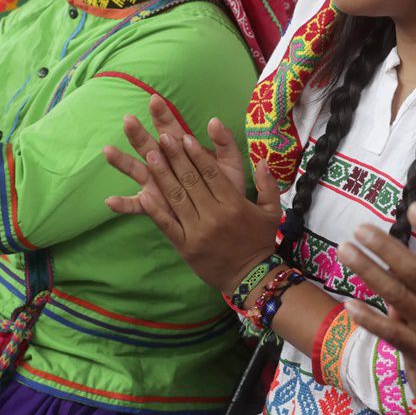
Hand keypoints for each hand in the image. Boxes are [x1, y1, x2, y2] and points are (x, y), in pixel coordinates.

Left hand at [103, 95, 281, 293]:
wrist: (250, 277)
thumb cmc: (260, 240)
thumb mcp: (272, 211)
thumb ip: (268, 184)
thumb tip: (263, 160)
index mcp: (234, 205)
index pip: (212, 174)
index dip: (197, 154)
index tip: (185, 137)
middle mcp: (215, 216)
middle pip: (191, 181)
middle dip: (175, 157)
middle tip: (162, 138)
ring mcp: (198, 232)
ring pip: (176, 198)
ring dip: (162, 175)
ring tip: (150, 155)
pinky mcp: (185, 246)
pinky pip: (167, 224)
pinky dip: (155, 209)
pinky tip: (143, 193)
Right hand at [106, 95, 248, 200]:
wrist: (227, 214)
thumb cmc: (226, 184)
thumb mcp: (229, 161)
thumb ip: (224, 141)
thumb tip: (215, 120)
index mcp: (181, 149)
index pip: (169, 127)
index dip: (162, 114)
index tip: (155, 99)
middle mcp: (163, 163)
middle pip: (147, 144)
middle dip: (138, 133)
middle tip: (128, 120)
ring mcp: (155, 183)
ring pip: (136, 169)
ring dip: (122, 160)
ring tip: (107, 151)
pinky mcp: (153, 204)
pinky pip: (136, 205)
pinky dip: (123, 204)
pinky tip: (111, 201)